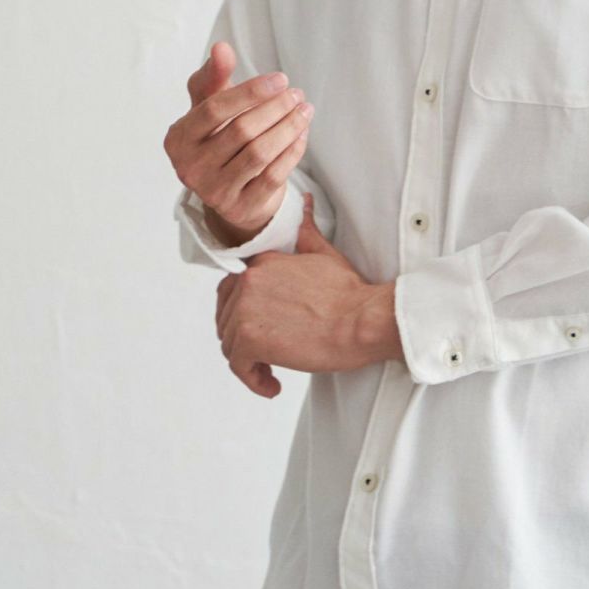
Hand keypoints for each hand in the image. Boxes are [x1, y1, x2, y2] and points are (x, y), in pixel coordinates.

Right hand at [163, 40, 313, 237]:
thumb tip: (221, 48)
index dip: (250, 92)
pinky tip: (302, 133)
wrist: (226, 188)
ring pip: (260, 154)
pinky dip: (292, 152)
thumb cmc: (216, 136)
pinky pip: (273, 176)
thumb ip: (213, 76)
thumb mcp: (208, 105)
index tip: (281, 78)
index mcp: (179, 138)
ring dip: (289, 128)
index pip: (215, 109)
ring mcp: (214, 192)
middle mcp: (190, 168)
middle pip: (242, 131)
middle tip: (297, 94)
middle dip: (275, 109)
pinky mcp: (240, 208)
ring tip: (305, 110)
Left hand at [215, 192, 401, 396]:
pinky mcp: (251, 340)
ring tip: (272, 370)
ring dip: (248, 361)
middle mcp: (248, 282)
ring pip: (230, 343)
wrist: (362, 320)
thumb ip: (307, 231)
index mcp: (263, 263)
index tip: (261, 326)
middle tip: (267, 351)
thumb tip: (305, 203)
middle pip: (226, 316)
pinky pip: (238, 365)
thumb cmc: (350, 293)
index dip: (243, 310)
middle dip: (242, 336)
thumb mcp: (324, 254)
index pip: (233, 288)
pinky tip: (272, 384)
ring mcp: (246, 311)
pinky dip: (252, 379)